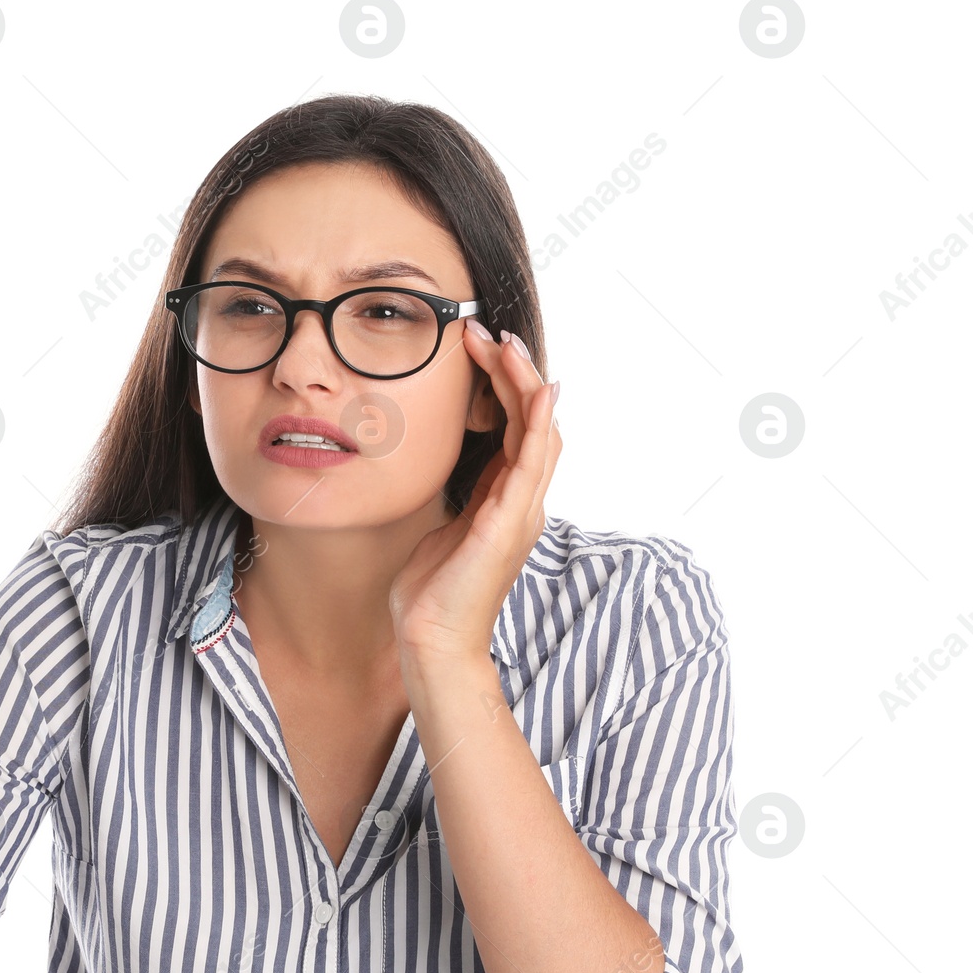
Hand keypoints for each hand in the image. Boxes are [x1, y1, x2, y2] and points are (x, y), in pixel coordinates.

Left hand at [389, 324, 561, 663]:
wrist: (432, 640)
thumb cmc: (432, 593)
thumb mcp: (443, 529)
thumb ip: (457, 498)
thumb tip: (447, 469)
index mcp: (505, 501)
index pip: (514, 429)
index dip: (503, 386)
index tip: (479, 350)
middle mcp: (522, 502)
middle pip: (532, 421)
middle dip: (514, 373)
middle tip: (488, 333)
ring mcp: (521, 512)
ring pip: (538, 432)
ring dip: (524, 384)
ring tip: (505, 345)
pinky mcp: (510, 522)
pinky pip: (533, 462)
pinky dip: (538, 424)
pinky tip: (540, 390)